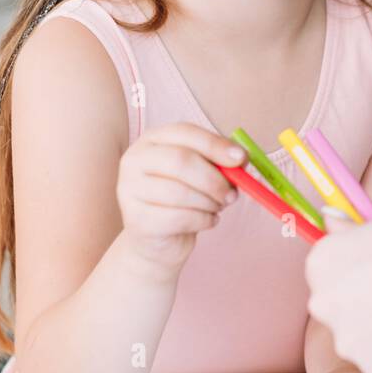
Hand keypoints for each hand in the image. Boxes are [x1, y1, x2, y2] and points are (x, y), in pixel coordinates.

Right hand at [116, 122, 245, 275]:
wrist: (157, 240)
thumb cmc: (183, 200)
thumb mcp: (201, 174)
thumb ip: (219, 162)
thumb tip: (241, 158)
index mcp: (152, 139)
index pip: (185, 132)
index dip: (215, 144)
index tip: (241, 158)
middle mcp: (135, 159)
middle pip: (180, 160)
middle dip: (214, 179)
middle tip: (232, 194)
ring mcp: (130, 189)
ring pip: (180, 192)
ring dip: (209, 202)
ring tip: (217, 207)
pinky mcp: (135, 219)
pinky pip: (178, 218)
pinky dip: (203, 220)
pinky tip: (207, 221)